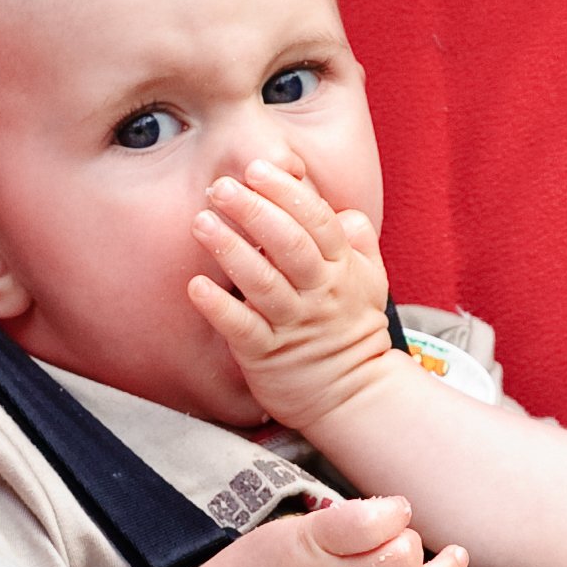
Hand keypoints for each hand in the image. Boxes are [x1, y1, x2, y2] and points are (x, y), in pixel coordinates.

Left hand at [190, 161, 391, 431]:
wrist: (354, 397)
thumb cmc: (352, 331)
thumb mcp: (370, 281)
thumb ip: (358, 242)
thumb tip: (343, 211)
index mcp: (341, 269)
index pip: (317, 221)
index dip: (287, 192)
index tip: (257, 169)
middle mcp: (318, 293)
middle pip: (289, 244)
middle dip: (253, 211)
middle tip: (220, 187)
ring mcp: (292, 325)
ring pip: (262, 282)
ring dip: (231, 250)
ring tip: (202, 222)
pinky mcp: (267, 356)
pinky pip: (242, 328)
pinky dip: (219, 307)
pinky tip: (195, 286)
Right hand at [195, 497, 466, 566]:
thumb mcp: (284, 531)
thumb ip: (339, 524)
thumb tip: (393, 517)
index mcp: (307, 546)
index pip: (371, 523)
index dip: (394, 511)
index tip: (394, 508)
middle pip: (399, 562)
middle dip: (411, 542)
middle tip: (401, 536)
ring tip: (452, 558)